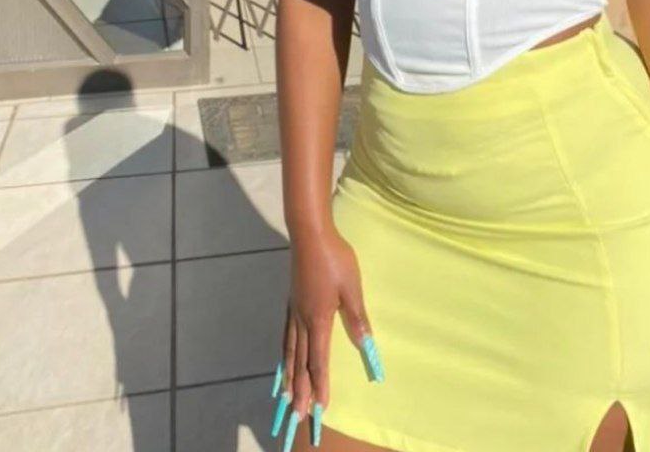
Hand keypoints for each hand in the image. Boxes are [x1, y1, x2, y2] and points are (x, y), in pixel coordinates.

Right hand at [272, 225, 380, 447]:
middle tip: (296, 416)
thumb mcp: (351, 287)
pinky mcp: (291, 301)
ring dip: (289, 376)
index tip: (319, 408)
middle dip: (300, 390)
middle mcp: (302, 321)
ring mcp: (294, 311)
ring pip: (290, 351)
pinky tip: (284, 357)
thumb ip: (356, 317)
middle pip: (300, 363)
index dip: (319, 386)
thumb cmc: (335, 259)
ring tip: (284, 396)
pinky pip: (286, 336)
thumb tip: (365, 344)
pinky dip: (284, 354)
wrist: (310, 234)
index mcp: (319, 320)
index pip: (318, 361)